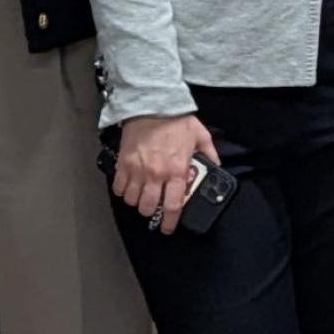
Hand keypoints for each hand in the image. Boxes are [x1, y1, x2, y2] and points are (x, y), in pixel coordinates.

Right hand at [113, 111, 221, 235]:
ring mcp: (137, 171)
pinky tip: (130, 187)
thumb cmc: (176, 120)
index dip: (171, 222)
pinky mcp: (123, 164)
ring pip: (132, 200)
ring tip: (143, 196)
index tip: (169, 228)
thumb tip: (215, 166)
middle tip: (155, 208)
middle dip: (152, 212)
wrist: (151, 105)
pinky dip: (123, 191)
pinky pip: (119, 187)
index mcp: (176, 171)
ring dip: (137, 202)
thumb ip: (209, 154)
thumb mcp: (201, 136)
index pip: (173, 206)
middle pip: (148, 207)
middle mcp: (155, 175)